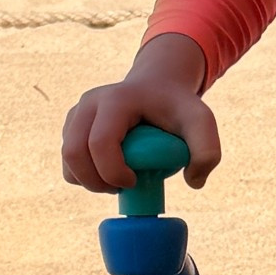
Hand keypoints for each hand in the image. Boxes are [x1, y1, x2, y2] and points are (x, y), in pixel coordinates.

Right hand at [61, 33, 219, 193]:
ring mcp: (77, 113)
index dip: (113, 172)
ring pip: (68, 161)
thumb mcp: (202, 123)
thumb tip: (193, 182)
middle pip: (74, 154)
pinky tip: (108, 172)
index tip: (135, 181)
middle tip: (123, 187)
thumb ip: (208, 152)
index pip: (99, 143)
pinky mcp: (72, 125)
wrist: (158, 87)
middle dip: (97, 182)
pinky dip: (84, 177)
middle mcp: (90, 103)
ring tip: (118, 179)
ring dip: (90, 182)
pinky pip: (68, 162)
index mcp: (116, 100)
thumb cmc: (178, 107)